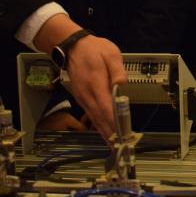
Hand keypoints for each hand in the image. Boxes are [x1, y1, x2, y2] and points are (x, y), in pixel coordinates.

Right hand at [34, 15, 126, 140]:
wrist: (73, 47)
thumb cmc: (94, 49)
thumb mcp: (110, 53)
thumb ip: (117, 70)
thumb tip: (122, 85)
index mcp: (96, 83)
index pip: (106, 107)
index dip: (114, 122)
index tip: (122, 134)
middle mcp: (88, 95)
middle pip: (100, 118)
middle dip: (111, 134)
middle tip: (121, 149)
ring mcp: (84, 99)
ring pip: (95, 120)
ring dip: (105, 134)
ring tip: (115, 148)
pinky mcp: (82, 100)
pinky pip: (91, 116)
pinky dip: (99, 127)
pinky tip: (105, 135)